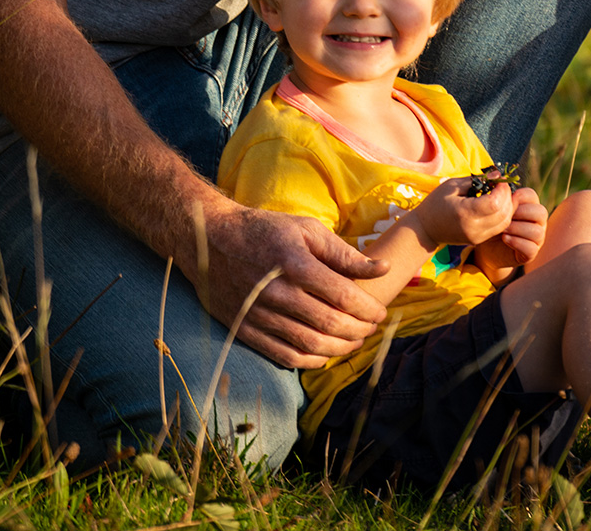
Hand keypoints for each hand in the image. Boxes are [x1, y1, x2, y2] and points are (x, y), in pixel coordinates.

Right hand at [196, 202, 388, 368]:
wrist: (209, 239)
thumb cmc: (265, 230)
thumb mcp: (306, 230)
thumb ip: (344, 253)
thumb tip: (382, 268)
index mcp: (294, 263)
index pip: (343, 296)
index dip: (368, 309)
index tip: (380, 313)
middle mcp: (276, 291)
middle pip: (329, 323)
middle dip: (359, 331)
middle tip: (370, 329)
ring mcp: (258, 314)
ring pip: (310, 344)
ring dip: (339, 348)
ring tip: (353, 342)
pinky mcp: (245, 329)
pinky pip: (284, 355)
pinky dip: (310, 360)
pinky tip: (325, 353)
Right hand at [412, 176, 514, 249]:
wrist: (426, 229)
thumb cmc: (436, 203)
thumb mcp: (452, 186)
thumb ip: (476, 180)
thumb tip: (497, 175)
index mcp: (465, 213)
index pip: (495, 203)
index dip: (502, 189)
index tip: (498, 180)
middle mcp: (474, 228)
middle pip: (504, 213)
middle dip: (508, 196)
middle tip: (501, 185)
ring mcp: (477, 237)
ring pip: (505, 222)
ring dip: (508, 206)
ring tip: (501, 194)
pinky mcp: (479, 240)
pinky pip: (499, 228)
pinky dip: (503, 215)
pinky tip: (498, 204)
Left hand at [473, 187, 546, 274]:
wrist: (486, 247)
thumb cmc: (490, 222)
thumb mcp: (491, 207)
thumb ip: (494, 192)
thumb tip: (496, 176)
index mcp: (529, 205)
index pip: (532, 195)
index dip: (519, 197)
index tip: (506, 201)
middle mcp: (537, 221)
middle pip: (541, 212)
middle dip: (522, 213)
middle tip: (505, 217)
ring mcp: (536, 238)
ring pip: (537, 231)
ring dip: (518, 229)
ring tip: (502, 230)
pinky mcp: (530, 254)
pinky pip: (531, 248)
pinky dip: (517, 242)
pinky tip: (504, 239)